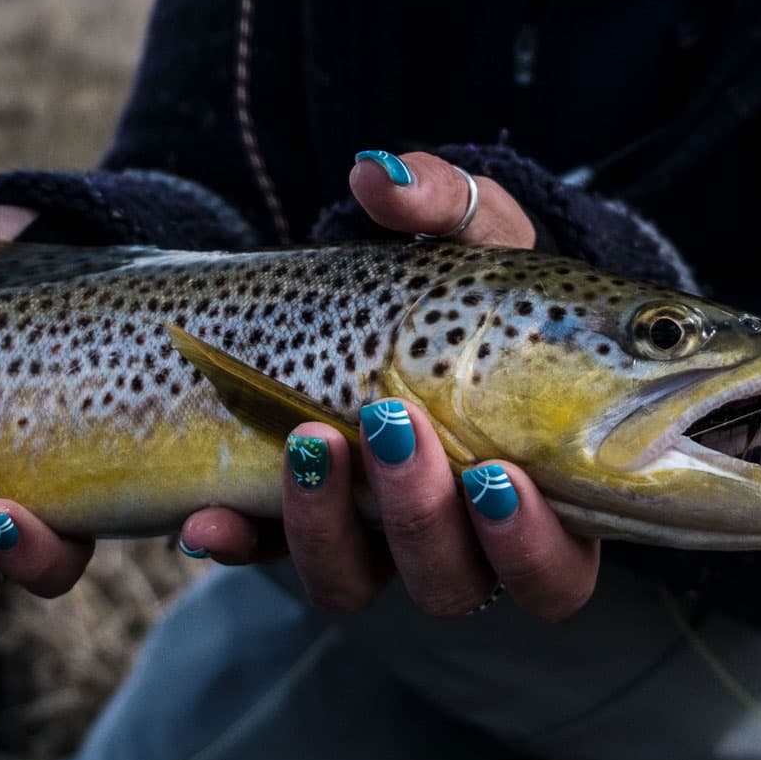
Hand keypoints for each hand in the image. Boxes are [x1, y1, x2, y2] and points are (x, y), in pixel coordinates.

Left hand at [180, 150, 599, 621]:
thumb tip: (378, 175)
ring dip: (329, 527)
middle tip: (394, 424)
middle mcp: (450, 536)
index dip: (531, 544)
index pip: (555, 568)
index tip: (497, 470)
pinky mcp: (295, 521)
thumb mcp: (468, 238)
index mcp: (530, 494)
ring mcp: (365, 534)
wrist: (373, 310)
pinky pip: (265, 558)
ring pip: (354, 583)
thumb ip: (445, 204)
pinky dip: (236, 541)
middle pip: (452, 585)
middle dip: (421, 517)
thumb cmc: (457, 284)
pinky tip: (206, 518)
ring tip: (311, 437)